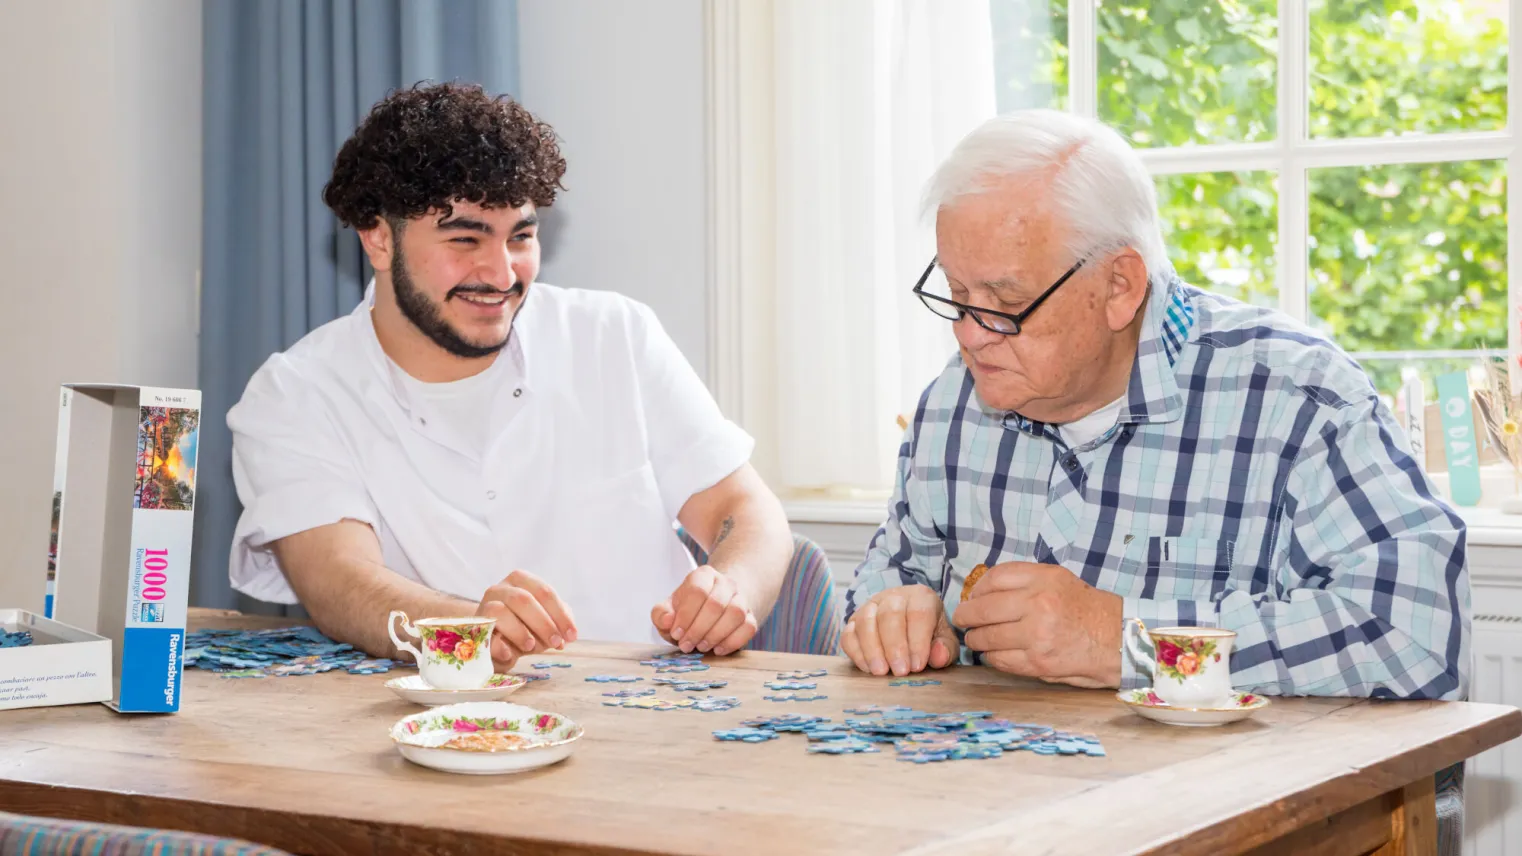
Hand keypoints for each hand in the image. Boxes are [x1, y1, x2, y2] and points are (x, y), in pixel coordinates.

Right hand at [476, 570, 577, 669]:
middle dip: (543, 623)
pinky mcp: (474, 628)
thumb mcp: (544, 620)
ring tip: (532, 647)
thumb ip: (558, 622)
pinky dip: (499, 645)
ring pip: (499, 612)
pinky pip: (484, 634)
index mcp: (520, 580)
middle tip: (556, 642)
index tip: (572, 635)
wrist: (492, 637)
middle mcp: (500, 589)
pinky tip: (510, 655)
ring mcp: (483, 607)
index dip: (560, 615)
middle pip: (523, 600)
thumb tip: (564, 635)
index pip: (544, 592)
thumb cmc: (523, 625)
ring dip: (520, 631)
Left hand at [651, 565, 756, 655]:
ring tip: (701, 646)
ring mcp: (741, 599)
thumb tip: (668, 620)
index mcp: (703, 575)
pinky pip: (748, 627)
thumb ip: (661, 614)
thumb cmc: (687, 610)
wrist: (712, 608)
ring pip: (736, 614)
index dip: (685, 615)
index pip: (697, 591)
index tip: (676, 633)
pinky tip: (718, 649)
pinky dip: (732, 642)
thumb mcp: (669, 609)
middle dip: (698, 629)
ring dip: (716, 635)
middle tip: (687, 645)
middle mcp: (726, 583)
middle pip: (716, 604)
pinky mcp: (750, 616)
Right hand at [841, 584, 959, 676]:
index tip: (918, 666)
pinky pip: (848, 634)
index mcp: (921, 597)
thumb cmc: (930, 635)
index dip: (918, 641)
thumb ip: (946, 649)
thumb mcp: (944, 641)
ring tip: (881, 671)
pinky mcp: (853, 621)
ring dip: (872, 649)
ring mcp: (870, 607)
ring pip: (865, 621)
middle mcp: (893, 596)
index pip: (919, 613)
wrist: (910, 628)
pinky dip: (856, 652)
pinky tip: (868, 668)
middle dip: (894, 646)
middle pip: (889, 614)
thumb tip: (939, 656)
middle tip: (900, 671)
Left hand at [951, 561, 1122, 687]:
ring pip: (986, 637)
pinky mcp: (1038, 662)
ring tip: (976, 639)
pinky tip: (993, 654)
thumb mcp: (1059, 580)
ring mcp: (1036, 635)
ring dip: (975, 640)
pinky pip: (999, 659)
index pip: (994, 579)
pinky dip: (991, 657)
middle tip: (962, 620)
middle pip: (983, 609)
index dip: (976, 590)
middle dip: (966, 617)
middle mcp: (1039, 604)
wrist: (1119, 641)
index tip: (971, 598)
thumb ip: (1024, 581)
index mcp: (1044, 580)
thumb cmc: (1086, 609)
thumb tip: (982, 592)